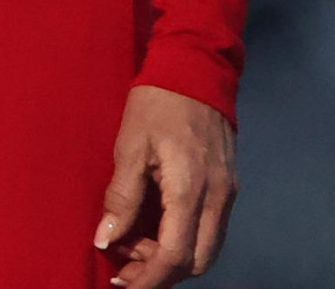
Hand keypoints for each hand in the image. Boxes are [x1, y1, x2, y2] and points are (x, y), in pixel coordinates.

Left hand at [94, 84, 236, 285]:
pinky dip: (185, 239)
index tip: (122, 283)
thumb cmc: (157, 103)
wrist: (196, 67)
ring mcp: (227, 192)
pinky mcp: (228, 185)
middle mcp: (217, 197)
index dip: (148, 278)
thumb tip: (106, 240)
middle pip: (196, 262)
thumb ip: (121, 197)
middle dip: (161, 273)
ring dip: (174, 258)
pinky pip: (211, 229)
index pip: (175, 256)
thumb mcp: (129, 146)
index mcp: (190, 189)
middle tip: (126, 262)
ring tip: (137, 241)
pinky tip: (157, 225)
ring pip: (207, 250)